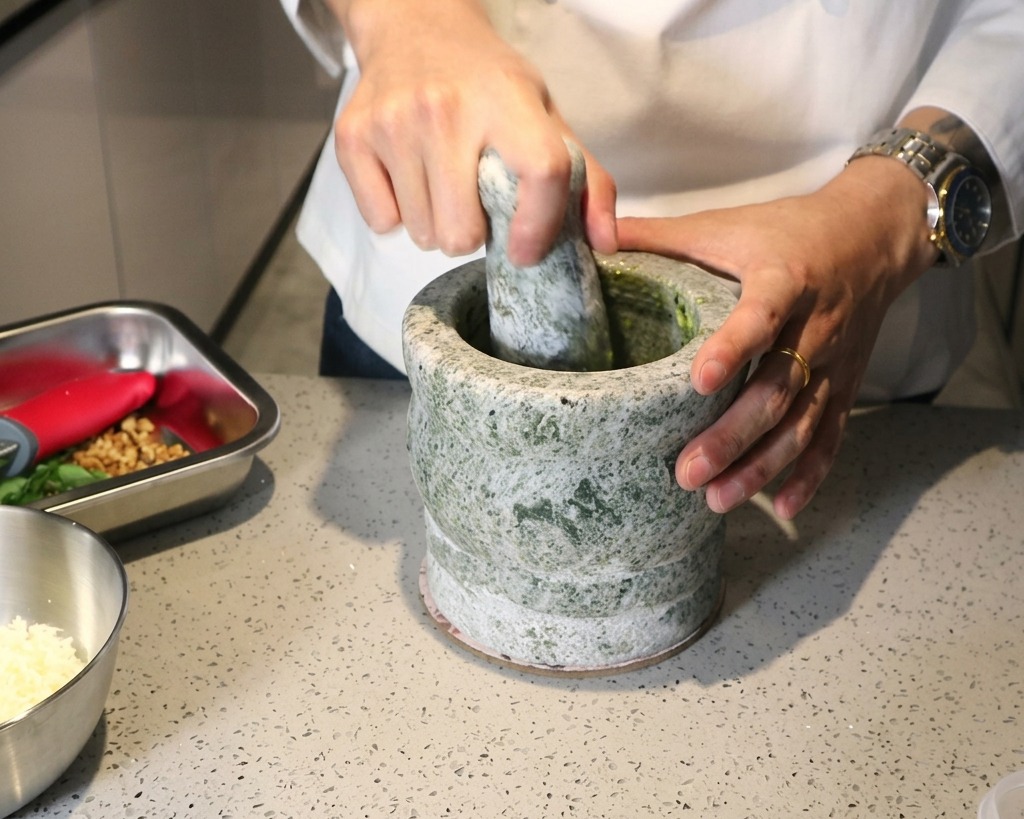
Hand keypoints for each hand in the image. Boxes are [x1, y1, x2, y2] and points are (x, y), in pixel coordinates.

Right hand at [329, 0, 616, 264]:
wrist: (413, 28)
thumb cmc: (486, 83)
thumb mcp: (543, 114)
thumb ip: (584, 178)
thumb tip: (606, 242)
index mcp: (507, 98)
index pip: (539, 172)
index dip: (538, 226)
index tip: (525, 252)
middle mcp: (445, 108)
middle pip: (462, 231)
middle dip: (471, 235)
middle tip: (474, 205)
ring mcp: (393, 123)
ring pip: (422, 234)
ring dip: (436, 225)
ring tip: (442, 186)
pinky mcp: (353, 138)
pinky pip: (382, 222)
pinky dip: (397, 215)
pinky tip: (409, 179)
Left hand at [616, 156, 938, 518]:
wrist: (874, 234)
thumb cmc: (787, 229)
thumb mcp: (724, 224)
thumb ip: (659, 236)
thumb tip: (591, 235)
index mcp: (783, 279)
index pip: (760, 316)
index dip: (734, 348)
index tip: (699, 383)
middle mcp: (815, 326)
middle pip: (777, 389)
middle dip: (733, 436)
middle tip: (687, 472)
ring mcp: (833, 362)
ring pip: (802, 423)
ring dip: (762, 466)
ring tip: (717, 500)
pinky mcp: (844, 384)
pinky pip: (831, 435)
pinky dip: (810, 474)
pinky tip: (781, 506)